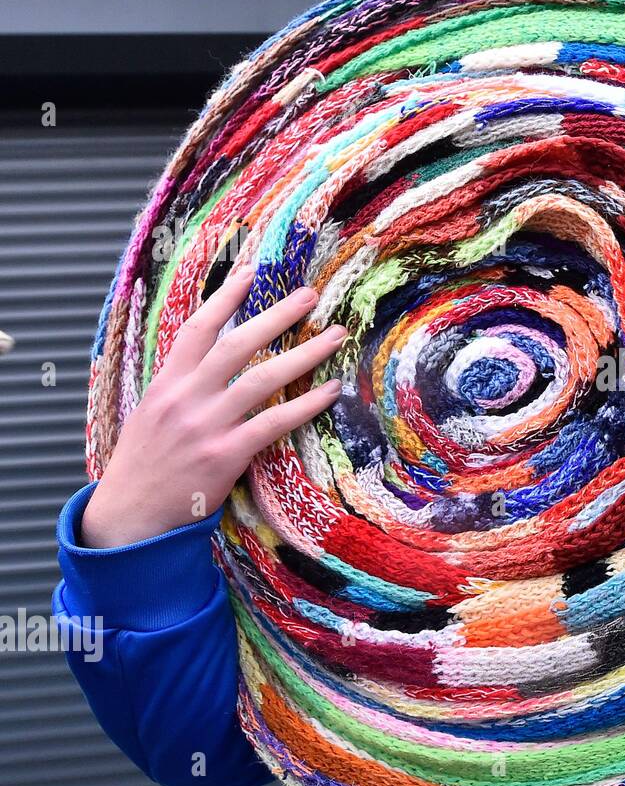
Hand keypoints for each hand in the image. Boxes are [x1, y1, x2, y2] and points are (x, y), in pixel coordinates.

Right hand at [80, 266, 344, 547]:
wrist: (129, 515)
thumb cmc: (146, 465)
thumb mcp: (152, 415)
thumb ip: (182, 387)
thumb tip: (215, 362)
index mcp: (167, 383)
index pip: (197, 329)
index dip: (224, 296)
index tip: (249, 270)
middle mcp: (186, 398)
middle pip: (237, 344)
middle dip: (276, 315)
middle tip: (309, 295)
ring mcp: (207, 425)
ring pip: (262, 377)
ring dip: (304, 354)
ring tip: (334, 336)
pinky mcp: (226, 455)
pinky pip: (274, 421)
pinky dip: (305, 403)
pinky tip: (330, 390)